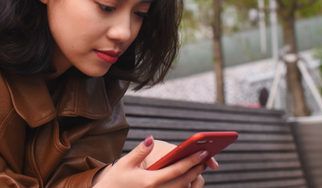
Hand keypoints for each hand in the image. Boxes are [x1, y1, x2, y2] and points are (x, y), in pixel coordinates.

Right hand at [92, 136, 218, 187]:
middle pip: (183, 181)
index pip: (176, 170)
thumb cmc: (115, 179)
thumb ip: (140, 151)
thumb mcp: (125, 163)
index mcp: (150, 181)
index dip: (191, 161)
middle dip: (196, 169)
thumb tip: (151, 138)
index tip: (203, 153)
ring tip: (199, 167)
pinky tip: (186, 179)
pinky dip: (183, 187)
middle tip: (206, 158)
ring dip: (192, 179)